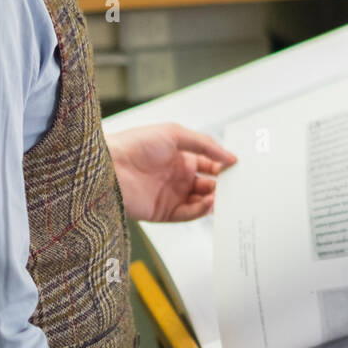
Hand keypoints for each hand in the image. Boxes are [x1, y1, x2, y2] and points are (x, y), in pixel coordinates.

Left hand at [105, 122, 236, 221]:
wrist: (110, 167)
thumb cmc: (135, 145)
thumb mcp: (174, 134)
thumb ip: (204, 144)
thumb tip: (229, 156)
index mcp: (181, 157)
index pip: (210, 164)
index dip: (223, 165)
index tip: (237, 166)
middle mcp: (177, 177)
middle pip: (209, 184)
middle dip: (222, 185)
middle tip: (236, 184)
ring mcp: (171, 195)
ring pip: (201, 201)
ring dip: (214, 199)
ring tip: (224, 195)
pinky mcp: (163, 212)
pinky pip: (188, 214)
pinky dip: (201, 211)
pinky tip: (209, 203)